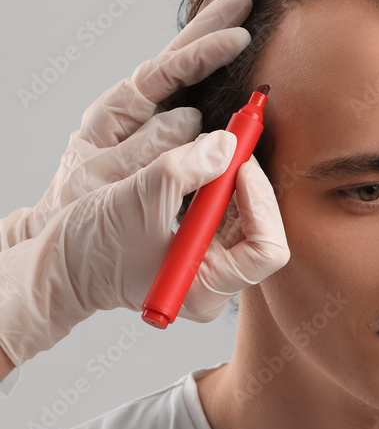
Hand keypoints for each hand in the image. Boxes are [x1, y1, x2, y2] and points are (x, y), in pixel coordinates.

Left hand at [0, 0, 251, 249]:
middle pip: (176, 60)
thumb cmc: (79, 215)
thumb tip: (192, 121)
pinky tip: (231, 68)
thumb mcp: (106, 183)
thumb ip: (145, 152)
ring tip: (239, 18)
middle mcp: (132, 112)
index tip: (237, 38)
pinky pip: (196, 113)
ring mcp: (149, 127)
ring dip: (212, 48)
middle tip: (243, 0)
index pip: (164, 71)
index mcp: (115, 114)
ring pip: (186, 80)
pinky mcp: (166, 149)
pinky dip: (214, 86)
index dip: (202, 53)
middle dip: (208, 29)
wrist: (69, 247)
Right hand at [0, 123, 290, 368]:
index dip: (260, 202)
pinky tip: (204, 160)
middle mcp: (216, 281)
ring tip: (218, 144)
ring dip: (236, 176)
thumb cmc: (90, 246)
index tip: (237, 163)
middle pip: (263, 228)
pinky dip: (222, 181)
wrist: (61, 262)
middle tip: (234, 138)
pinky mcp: (201, 247)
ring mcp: (210, 265)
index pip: (266, 250)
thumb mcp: (134, 202)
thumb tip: (227, 145)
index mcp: (205, 290)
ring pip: (248, 215)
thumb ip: (182, 171)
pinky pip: (229, 211)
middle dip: (250, 181)